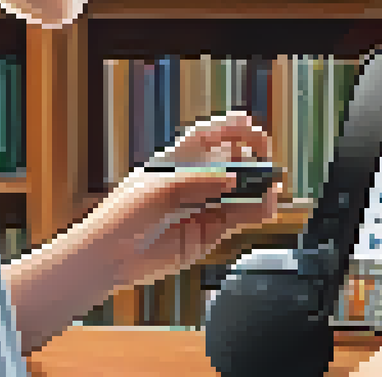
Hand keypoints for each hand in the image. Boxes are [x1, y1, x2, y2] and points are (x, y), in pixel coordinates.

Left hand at [86, 110, 280, 289]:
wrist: (110, 257)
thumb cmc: (124, 215)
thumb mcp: (159, 190)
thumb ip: (198, 182)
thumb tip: (232, 179)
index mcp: (175, 162)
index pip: (206, 138)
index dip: (228, 128)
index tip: (248, 124)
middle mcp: (192, 182)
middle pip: (227, 163)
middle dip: (249, 159)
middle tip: (266, 159)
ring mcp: (201, 207)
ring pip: (237, 192)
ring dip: (257, 188)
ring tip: (271, 188)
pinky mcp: (207, 232)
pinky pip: (237, 218)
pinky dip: (254, 212)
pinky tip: (265, 208)